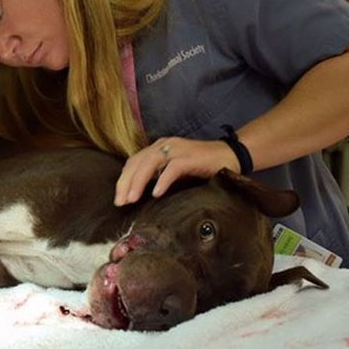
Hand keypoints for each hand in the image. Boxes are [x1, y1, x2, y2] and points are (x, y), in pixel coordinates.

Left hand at [114, 137, 239, 205]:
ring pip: (150, 163)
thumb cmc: (203, 166)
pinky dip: (163, 180)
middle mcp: (165, 145)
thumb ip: (159, 175)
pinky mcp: (191, 157)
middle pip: (137, 161)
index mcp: (159, 147)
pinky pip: (173, 168)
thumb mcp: (175, 170)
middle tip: (120, 202)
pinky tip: (156, 194)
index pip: (134, 161)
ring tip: (132, 199)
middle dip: (126, 183)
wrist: (230, 155)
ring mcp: (178, 150)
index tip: (118, 198)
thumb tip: (140, 194)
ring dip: (138, 182)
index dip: (123, 180)